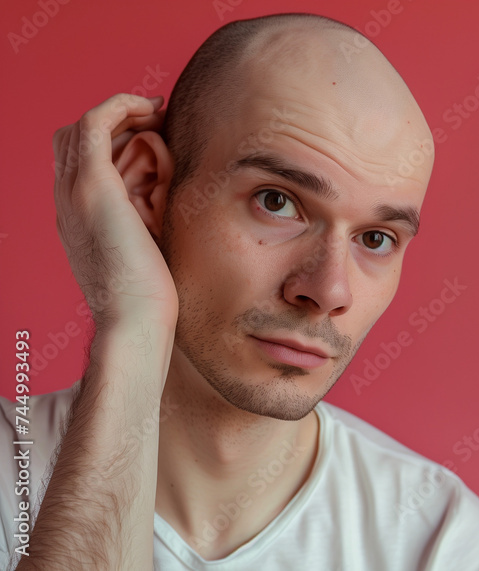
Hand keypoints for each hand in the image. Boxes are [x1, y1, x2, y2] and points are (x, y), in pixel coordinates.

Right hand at [52, 93, 177, 327]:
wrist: (134, 318)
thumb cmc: (149, 297)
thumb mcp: (144, 253)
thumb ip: (145, 226)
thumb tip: (169, 210)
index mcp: (74, 217)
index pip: (78, 161)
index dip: (111, 140)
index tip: (151, 135)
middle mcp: (66, 200)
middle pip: (75, 137)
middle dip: (114, 122)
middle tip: (156, 121)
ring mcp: (74, 190)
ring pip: (84, 126)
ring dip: (121, 112)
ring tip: (158, 114)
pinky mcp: (93, 184)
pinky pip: (96, 122)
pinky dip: (121, 105)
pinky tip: (152, 108)